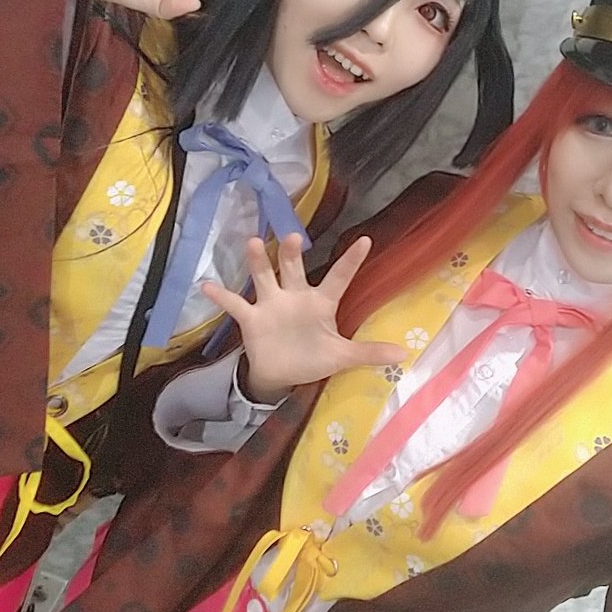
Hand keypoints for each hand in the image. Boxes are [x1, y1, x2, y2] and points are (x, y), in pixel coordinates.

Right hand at [203, 234, 406, 402]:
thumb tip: (404, 355)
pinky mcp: (251, 318)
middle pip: (295, 269)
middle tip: (295, 237)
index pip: (339, 277)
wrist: (281, 373)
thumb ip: (368, 352)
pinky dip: (221, 296)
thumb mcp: (342, 357)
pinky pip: (235, 304)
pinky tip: (207, 285)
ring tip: (254, 243)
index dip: (351, 261)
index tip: (365, 240)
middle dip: (293, 253)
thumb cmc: (313, 357)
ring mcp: (271, 304)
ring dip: (259, 262)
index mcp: (321, 303)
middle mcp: (295, 295)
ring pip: (265, 277)